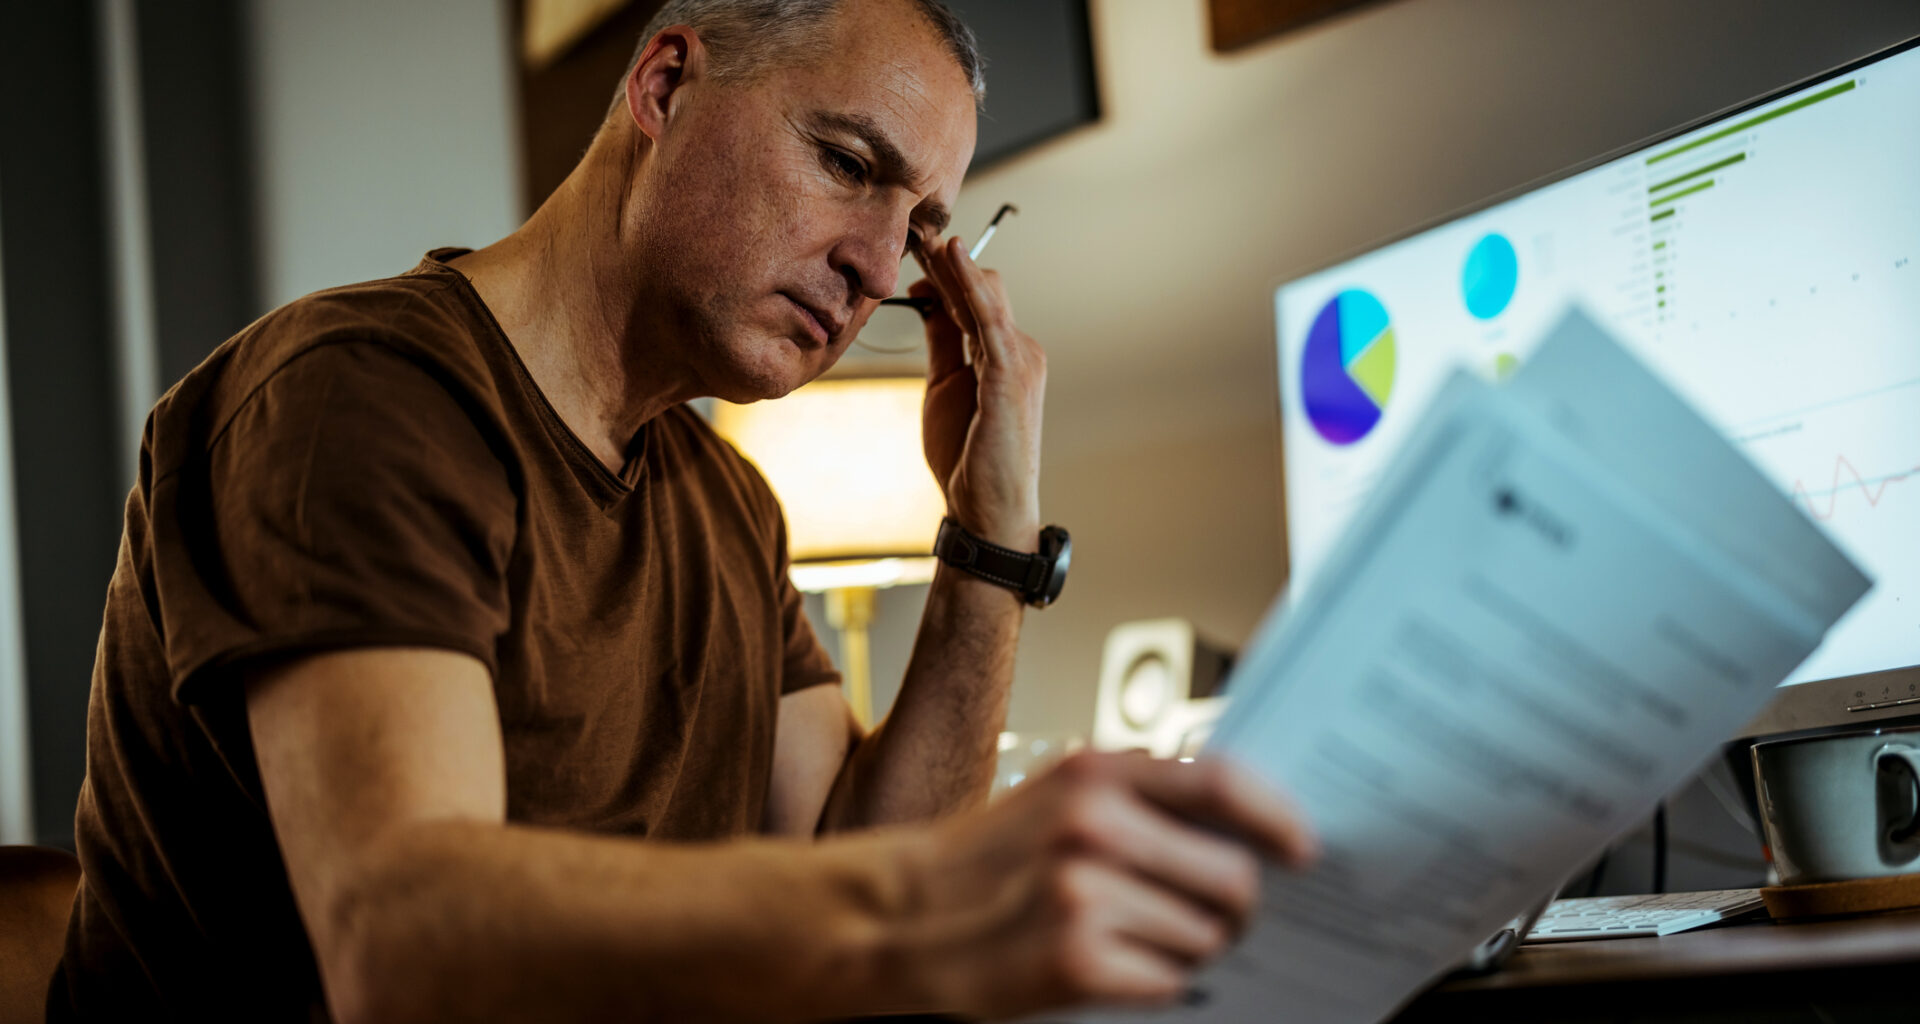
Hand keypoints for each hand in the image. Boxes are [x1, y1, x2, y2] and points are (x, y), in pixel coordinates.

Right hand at [895, 751, 1317, 1019]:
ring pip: (1207, 937)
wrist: (904, 916)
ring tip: (1138, 939)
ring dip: (1191, 951)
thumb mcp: (1060, 795)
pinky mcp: (1077, 959)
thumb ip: (1142, 794)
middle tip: (1214, 918)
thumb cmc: (993, 859)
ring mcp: (1085, 893)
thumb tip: (1245, 818)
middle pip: (1234, 875)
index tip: (1303, 847)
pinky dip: (1157, 983)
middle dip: (1236, 909)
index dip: (1277, 818)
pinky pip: (1172, 982)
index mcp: (1096, 774)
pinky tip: (1114, 966)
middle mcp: (1093, 825)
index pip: (1224, 783)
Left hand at [912, 235, 1045, 549]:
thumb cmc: (967, 456)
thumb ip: (942, 341)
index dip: (946, 270)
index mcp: (1004, 355)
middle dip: (948, 260)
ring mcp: (1020, 361)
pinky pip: (988, 320)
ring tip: (925, 235)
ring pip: (987, 296)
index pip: (975, 299)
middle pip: (984, 288)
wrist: (987, 510)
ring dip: (955, 264)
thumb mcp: (945, 386)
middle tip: (913, 228)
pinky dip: (970, 286)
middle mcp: (1020, 351)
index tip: (915, 244)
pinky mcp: (1011, 376)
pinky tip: (951, 259)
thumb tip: (928, 296)